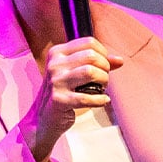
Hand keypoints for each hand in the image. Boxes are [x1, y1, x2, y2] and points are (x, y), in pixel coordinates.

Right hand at [18, 37, 122, 161]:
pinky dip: (100, 100)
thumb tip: (119, 60)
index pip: (89, 42)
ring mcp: (55, 82)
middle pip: (91, 56)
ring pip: (90, 72)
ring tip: (102, 88)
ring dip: (103, 81)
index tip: (104, 65)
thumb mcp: (75, 73)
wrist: (42, 118)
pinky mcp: (58, 100)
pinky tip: (103, 101)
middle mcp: (55, 64)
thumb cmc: (63, 92)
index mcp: (57, 53)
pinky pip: (86, 97)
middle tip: (104, 79)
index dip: (103, 53)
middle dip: (105, 68)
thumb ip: (98, 64)